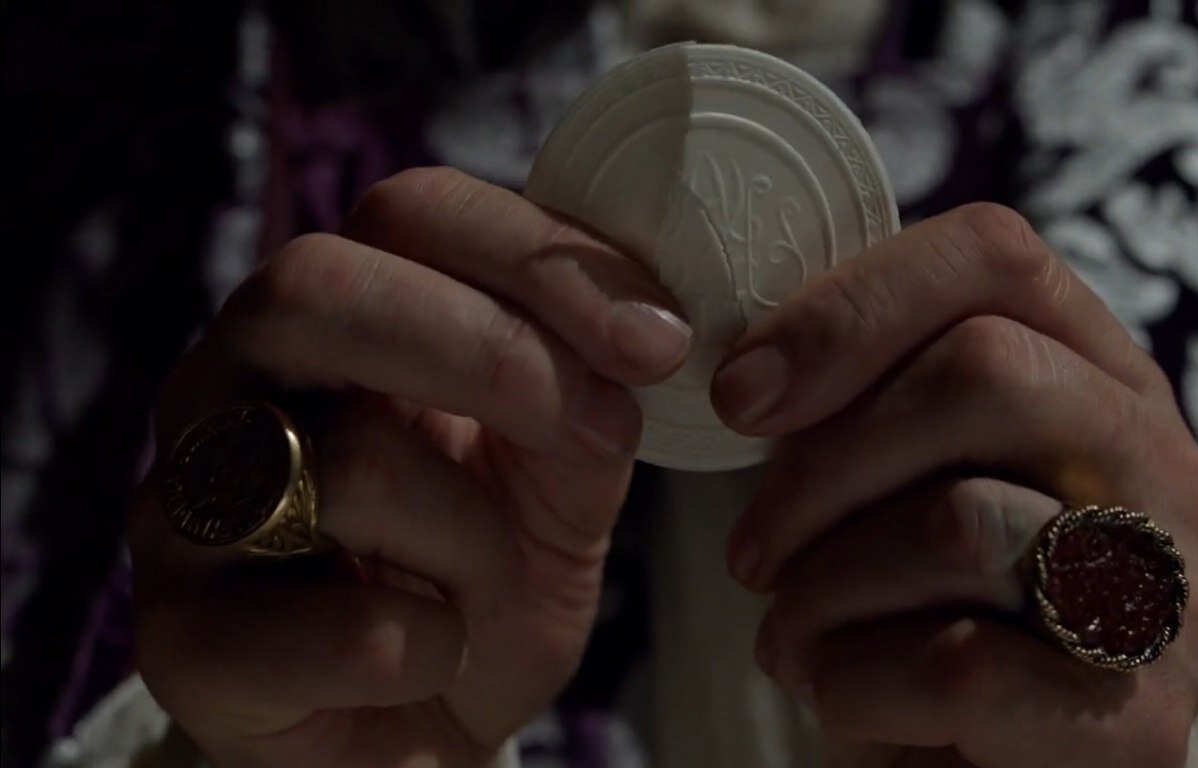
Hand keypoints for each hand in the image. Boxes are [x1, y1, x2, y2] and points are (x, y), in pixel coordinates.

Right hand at [129, 168, 691, 766]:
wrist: (423, 726)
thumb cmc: (482, 573)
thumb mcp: (563, 467)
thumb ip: (584, 385)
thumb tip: (643, 332)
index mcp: (327, 318)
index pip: (407, 213)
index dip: (538, 258)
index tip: (658, 342)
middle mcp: (230, 387)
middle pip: (319, 287)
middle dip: (496, 354)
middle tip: (607, 432)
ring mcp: (188, 506)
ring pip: (352, 462)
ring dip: (481, 538)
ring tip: (490, 581)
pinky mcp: (182, 639)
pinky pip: (342, 626)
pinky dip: (432, 646)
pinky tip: (432, 653)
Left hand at [713, 203, 1197, 767]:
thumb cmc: (921, 610)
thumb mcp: (898, 480)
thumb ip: (871, 398)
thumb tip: (754, 370)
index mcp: (1102, 378)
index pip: (995, 255)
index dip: (848, 307)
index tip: (742, 393)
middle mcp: (1164, 466)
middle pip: (983, 369)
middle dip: (822, 463)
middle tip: (754, 546)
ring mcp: (1166, 597)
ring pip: (956, 521)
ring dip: (823, 586)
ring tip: (792, 629)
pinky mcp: (1138, 725)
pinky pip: (955, 664)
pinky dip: (849, 681)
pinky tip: (836, 691)